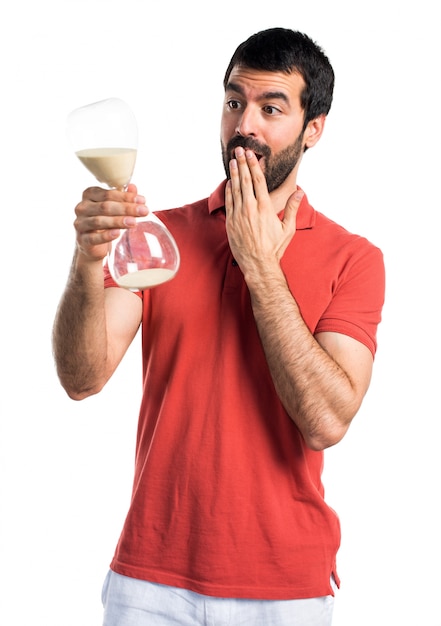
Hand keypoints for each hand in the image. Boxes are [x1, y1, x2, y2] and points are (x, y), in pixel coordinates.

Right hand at [73, 183, 148, 261]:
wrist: (92, 245)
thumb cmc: (105, 222)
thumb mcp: (115, 208)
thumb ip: (123, 198)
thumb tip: (133, 188)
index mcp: (90, 195)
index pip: (108, 194)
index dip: (126, 197)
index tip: (142, 201)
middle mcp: (82, 207)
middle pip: (105, 206)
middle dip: (126, 208)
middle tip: (144, 211)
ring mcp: (80, 224)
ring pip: (100, 221)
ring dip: (118, 221)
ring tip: (134, 222)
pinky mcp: (82, 240)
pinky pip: (94, 238)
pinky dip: (106, 236)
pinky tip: (117, 233)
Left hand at [225, 147, 303, 277]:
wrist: (258, 264)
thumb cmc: (274, 248)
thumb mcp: (288, 228)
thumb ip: (292, 208)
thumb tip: (300, 192)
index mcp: (265, 208)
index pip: (258, 181)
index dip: (254, 165)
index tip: (251, 154)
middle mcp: (251, 209)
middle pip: (245, 180)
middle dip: (243, 163)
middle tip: (239, 150)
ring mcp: (239, 215)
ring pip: (235, 189)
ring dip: (234, 173)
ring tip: (233, 161)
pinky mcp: (231, 223)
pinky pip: (229, 202)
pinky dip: (228, 190)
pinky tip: (229, 182)